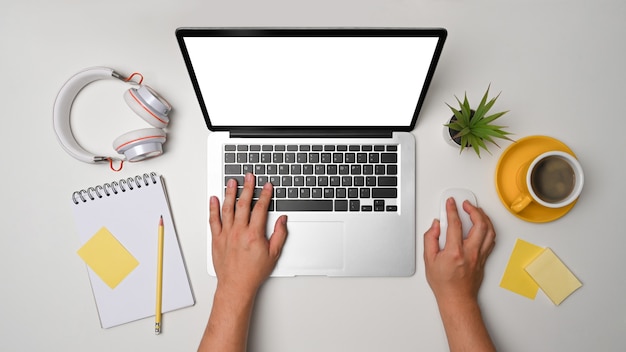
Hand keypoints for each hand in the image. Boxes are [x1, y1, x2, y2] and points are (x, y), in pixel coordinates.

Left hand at [209, 173, 287, 294]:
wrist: (236, 285)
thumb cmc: (253, 272)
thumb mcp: (273, 254)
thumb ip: (280, 234)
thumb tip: (283, 220)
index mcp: (254, 234)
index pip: (260, 208)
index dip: (265, 195)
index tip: (267, 186)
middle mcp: (239, 232)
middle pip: (243, 204)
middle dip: (247, 188)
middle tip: (249, 177)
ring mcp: (226, 234)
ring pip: (227, 209)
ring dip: (230, 193)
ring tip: (232, 182)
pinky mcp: (217, 239)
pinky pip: (213, 220)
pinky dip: (213, 208)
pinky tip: (214, 199)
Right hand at [424, 197, 495, 305]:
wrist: (456, 299)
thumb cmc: (443, 283)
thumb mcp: (428, 260)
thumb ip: (430, 239)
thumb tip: (436, 226)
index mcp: (455, 251)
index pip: (456, 224)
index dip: (452, 210)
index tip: (451, 203)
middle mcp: (470, 252)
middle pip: (479, 224)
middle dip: (473, 210)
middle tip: (466, 204)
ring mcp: (480, 255)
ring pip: (489, 231)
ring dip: (484, 217)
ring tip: (477, 211)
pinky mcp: (484, 259)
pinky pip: (491, 240)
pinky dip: (488, 229)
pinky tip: (484, 225)